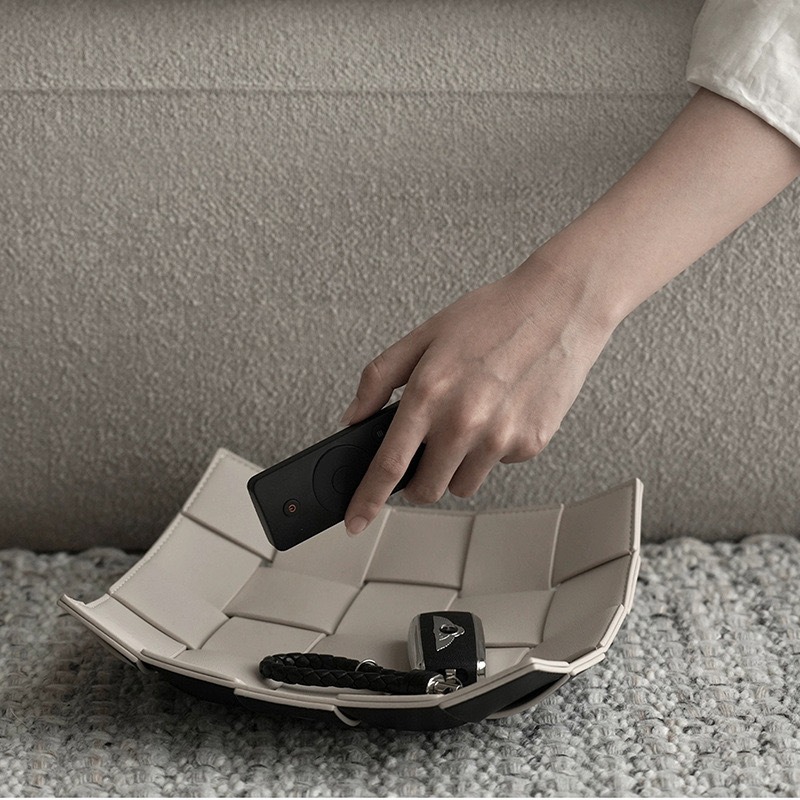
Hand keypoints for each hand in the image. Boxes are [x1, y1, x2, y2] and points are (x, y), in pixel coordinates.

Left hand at [340, 254, 617, 534]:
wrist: (559, 308)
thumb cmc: (494, 316)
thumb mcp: (423, 336)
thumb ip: (379, 378)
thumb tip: (353, 416)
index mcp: (429, 393)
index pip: (388, 465)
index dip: (366, 499)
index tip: (355, 521)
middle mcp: (464, 422)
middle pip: (426, 490)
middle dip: (418, 479)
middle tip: (426, 448)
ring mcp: (500, 437)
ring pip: (462, 485)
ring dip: (456, 466)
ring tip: (470, 420)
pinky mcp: (530, 444)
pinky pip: (498, 466)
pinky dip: (492, 450)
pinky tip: (500, 412)